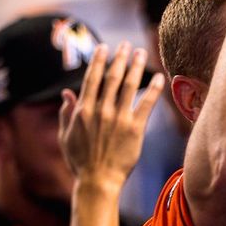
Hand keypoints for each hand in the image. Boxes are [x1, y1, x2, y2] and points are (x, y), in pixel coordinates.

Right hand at [59, 42, 164, 185]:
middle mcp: (101, 110)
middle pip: (112, 77)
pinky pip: (146, 104)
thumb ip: (67, 113)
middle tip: (127, 44)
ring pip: (129, 86)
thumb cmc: (81, 160)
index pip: (91, 78)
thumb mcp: (66, 136)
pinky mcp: (135, 128)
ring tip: (142, 53)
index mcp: (83, 110)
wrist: (98, 181)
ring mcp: (118, 118)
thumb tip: (66, 93)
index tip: (105, 47)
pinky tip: (159, 78)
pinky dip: (153, 89)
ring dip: (137, 67)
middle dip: (120, 58)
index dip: (99, 61)